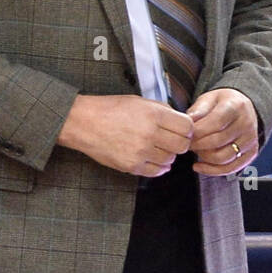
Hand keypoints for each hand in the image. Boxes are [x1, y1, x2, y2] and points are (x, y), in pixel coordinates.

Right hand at [57, 94, 192, 176]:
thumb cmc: (111, 109)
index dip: (187, 128)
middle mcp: (149, 133)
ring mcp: (141, 152)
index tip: (181, 129)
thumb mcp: (139, 101)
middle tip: (172, 140)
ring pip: (170, 160)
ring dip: (167, 154)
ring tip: (156, 147)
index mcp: (153, 114)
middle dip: (180, 143)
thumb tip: (180, 121)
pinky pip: (156, 171)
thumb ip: (162, 110)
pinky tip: (152, 158)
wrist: (84, 122)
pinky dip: (158, 166)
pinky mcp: (131, 166)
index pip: (187, 127)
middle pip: (182, 145)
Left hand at [188, 87, 259, 175]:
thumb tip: (188, 122)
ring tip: (195, 150)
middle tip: (186, 144)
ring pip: (223, 157)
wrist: (243, 110)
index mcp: (236, 106)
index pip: (216, 122)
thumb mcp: (209, 99)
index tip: (186, 135)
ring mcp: (250, 140)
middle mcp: (246, 123)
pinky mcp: (251, 153)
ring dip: (203, 157)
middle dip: (197, 145)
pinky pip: (230, 168)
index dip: (198, 131)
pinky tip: (199, 166)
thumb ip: (198, 110)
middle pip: (218, 141)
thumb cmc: (223, 104)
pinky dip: (211, 170)